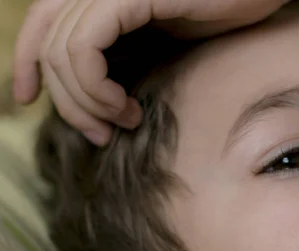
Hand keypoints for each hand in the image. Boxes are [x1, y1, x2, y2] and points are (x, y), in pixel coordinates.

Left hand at [13, 0, 287, 144]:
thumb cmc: (223, 18)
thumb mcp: (162, 41)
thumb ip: (125, 52)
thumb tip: (92, 90)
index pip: (42, 25)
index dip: (25, 61)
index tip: (28, 99)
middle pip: (49, 48)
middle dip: (66, 102)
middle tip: (98, 135)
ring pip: (63, 53)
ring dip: (86, 102)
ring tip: (122, 121)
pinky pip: (86, 46)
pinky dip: (96, 86)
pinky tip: (125, 106)